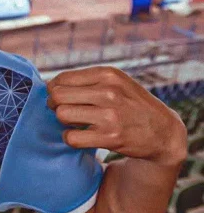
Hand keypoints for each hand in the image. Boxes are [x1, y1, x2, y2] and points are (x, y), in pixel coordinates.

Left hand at [46, 65, 186, 167]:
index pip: (61, 79)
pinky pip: (71, 137)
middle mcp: (109, 92)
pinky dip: (70, 138)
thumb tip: (49, 86)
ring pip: (62, 115)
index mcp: (108, 74)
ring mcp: (110, 115)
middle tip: (66, 111)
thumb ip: (87, 81)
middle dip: (55, 105)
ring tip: (76, 123)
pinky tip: (81, 136)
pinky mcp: (110, 137)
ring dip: (64, 122)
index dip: (55, 90)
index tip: (62, 99)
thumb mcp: (116, 83)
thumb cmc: (132, 104)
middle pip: (57, 96)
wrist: (163, 132)